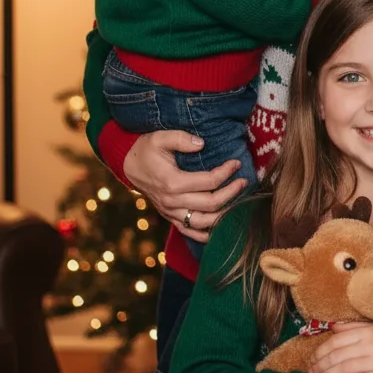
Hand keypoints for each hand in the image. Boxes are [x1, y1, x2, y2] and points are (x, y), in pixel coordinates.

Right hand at [123, 130, 247, 242]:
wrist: (128, 165)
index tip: (237, 163)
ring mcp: (170, 212)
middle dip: (232, 193)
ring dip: (224, 214)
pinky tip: (221, 228)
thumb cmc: (146, 150)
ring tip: (239, 202)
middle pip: (211, 204)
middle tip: (244, 181)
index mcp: (172, 182)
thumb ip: (181, 139)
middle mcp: (172, 201)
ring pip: (203, 222)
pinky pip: (189, 232)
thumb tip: (202, 143)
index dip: (226, 173)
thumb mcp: (160, 137)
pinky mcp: (169, 217)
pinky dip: (206, 234)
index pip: (209, 182)